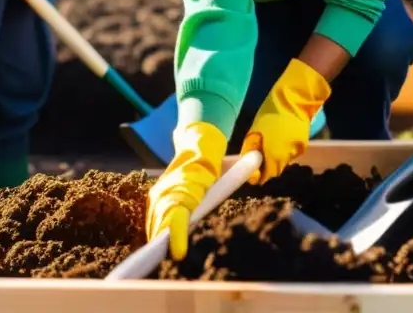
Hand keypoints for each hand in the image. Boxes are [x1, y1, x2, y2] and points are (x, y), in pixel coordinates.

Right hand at [146, 121, 226, 260]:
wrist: (196, 146)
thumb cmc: (214, 159)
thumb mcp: (229, 163)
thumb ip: (240, 168)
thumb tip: (257, 172)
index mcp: (184, 181)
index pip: (177, 211)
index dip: (177, 233)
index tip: (180, 253)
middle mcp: (166, 189)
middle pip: (161, 222)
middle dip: (165, 246)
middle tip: (174, 266)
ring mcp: (159, 196)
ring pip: (155, 225)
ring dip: (160, 245)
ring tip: (169, 265)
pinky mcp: (157, 203)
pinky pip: (154, 224)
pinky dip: (159, 239)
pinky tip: (165, 254)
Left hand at [240, 58, 330, 184]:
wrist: (294, 100)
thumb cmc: (270, 114)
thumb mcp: (255, 131)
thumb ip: (251, 149)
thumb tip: (248, 161)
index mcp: (274, 155)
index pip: (266, 175)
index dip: (259, 175)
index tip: (253, 169)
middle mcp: (286, 157)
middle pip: (276, 170)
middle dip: (267, 165)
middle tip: (260, 154)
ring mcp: (297, 151)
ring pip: (284, 161)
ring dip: (276, 157)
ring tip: (272, 143)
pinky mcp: (304, 145)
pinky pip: (291, 153)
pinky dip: (285, 150)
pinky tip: (282, 138)